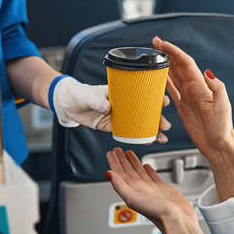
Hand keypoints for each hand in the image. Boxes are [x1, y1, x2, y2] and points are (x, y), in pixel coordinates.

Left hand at [51, 76, 170, 142]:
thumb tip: (107, 106)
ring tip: (162, 138)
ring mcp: (120, 115)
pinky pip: (129, 132)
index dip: (155, 97)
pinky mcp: (113, 126)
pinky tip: (148, 142)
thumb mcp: (88, 96)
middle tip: (165, 126)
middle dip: (157, 118)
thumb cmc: (79, 94)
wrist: (68, 105)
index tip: (164, 101)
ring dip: (152, 130)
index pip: (142, 93)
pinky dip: (139, 137)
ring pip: (140, 123)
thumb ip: (97, 101)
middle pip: (146, 110)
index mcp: (122, 92)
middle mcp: (124, 104)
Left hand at [106, 148, 207, 233]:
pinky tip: (146, 165)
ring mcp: (150, 188)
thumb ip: (120, 185)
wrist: (176, 219)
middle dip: (122, 160)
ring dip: (133, 162)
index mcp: (131, 189)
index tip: (111, 153)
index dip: (114, 162)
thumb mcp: (132, 197)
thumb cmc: (156, 212)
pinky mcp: (162, 189)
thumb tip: (108, 174)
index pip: (119, 173)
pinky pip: (152, 176)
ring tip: (129, 153)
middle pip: (127, 170)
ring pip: (139, 171)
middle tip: (117, 150)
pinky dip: (148, 170)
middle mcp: (139, 188)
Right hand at [152, 37, 233, 157]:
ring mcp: (188, 97)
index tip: (163, 44)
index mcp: (201, 87)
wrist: (218, 145)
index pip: (186, 63)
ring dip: (164, 64)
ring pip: (173, 76)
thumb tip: (207, 73)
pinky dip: (164, 82)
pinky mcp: (183, 107)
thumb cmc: (222, 128)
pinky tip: (157, 76)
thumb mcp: (223, 107)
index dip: (174, 52)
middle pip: (178, 66)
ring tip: (153, 55)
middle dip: (167, 53)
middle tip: (154, 43)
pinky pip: (171, 91)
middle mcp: (194, 89)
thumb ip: (218, 88)